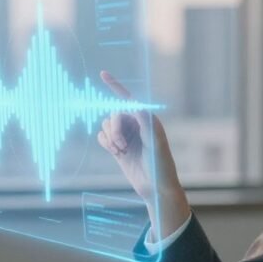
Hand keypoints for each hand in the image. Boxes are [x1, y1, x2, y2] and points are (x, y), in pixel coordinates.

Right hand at [96, 71, 188, 235]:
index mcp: (146, 119)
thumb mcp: (156, 144)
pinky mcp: (117, 146)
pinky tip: (116, 153)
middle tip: (122, 146)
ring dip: (110, 138)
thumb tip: (137, 105)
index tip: (103, 74)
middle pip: (113, 115)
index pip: (129, 99)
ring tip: (121, 152)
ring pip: (106, 125)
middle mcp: (135, 124)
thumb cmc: (161, 166)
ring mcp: (125, 135)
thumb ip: (146, 125)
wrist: (156, 187)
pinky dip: (105, 143)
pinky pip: (102, 137)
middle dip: (114, 129)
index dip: (116, 86)